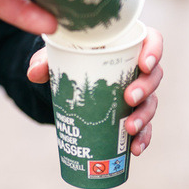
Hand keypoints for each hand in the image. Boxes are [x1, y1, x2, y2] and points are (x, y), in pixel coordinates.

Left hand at [26, 25, 163, 155]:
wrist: (70, 81)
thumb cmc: (70, 60)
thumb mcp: (57, 57)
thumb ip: (45, 61)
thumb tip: (34, 73)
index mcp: (125, 45)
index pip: (151, 39)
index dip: (154, 50)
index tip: (144, 64)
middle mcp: (137, 68)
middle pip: (154, 75)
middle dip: (145, 88)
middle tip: (128, 98)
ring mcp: (139, 92)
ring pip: (151, 102)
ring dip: (144, 116)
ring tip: (129, 128)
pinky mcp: (134, 114)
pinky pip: (146, 126)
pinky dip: (143, 138)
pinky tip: (135, 149)